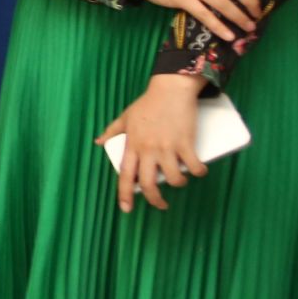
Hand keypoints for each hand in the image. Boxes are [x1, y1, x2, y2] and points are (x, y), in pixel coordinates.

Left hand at [97, 74, 206, 212]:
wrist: (170, 89)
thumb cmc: (148, 103)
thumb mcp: (126, 117)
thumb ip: (112, 130)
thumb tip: (98, 142)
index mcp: (132, 145)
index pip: (125, 175)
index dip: (124, 194)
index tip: (126, 209)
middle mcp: (148, 149)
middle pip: (148, 183)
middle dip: (155, 199)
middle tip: (161, 204)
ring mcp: (167, 147)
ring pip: (174, 178)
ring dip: (179, 184)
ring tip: (180, 180)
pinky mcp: (186, 142)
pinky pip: (194, 166)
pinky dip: (198, 172)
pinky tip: (199, 171)